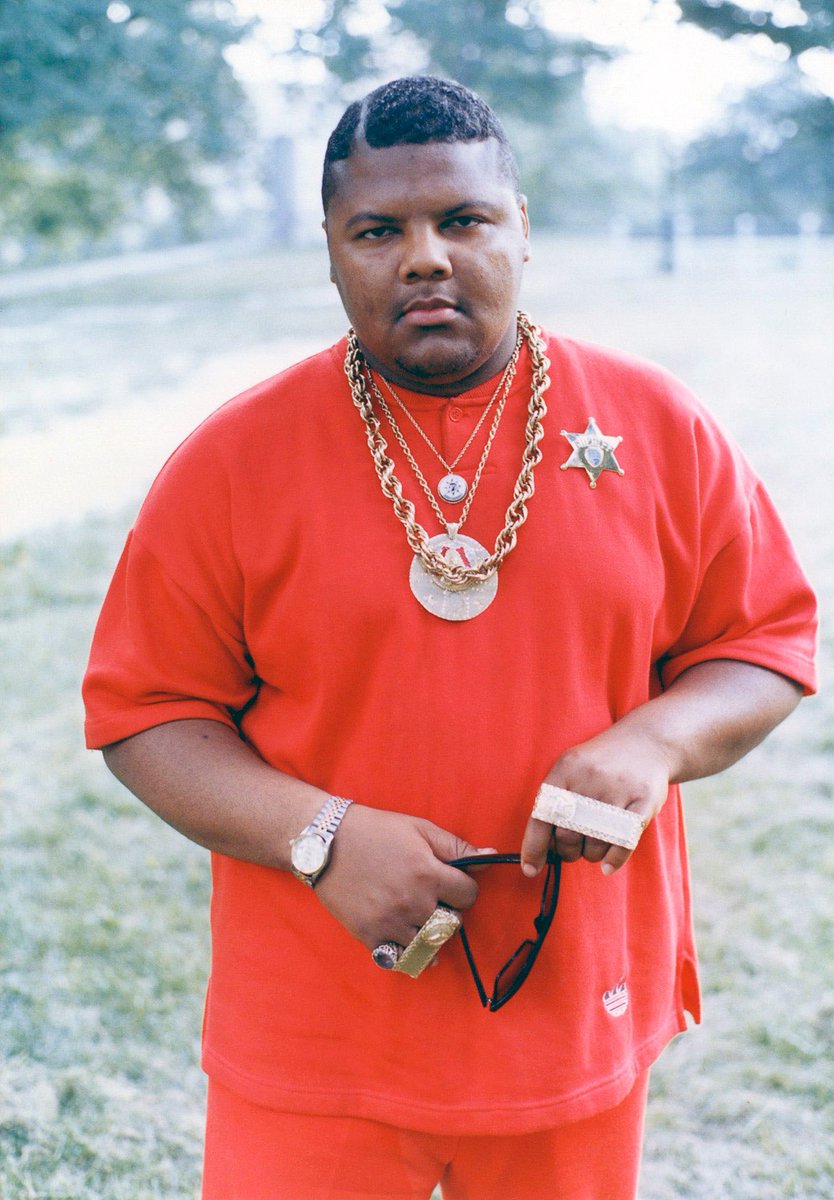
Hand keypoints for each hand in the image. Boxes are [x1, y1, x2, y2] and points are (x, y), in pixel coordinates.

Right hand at [315, 805, 484, 948]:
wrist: (326, 842)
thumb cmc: (376, 830)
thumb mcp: (419, 829)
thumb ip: (456, 847)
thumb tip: (492, 857)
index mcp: (428, 873)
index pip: (469, 896)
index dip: (464, 888)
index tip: (451, 883)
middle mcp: (412, 902)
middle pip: (452, 923)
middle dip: (449, 911)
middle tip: (433, 899)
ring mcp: (390, 923)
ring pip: (430, 944)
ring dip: (430, 932)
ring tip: (419, 917)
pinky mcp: (370, 936)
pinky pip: (401, 959)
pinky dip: (409, 953)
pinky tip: (408, 939)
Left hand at [520, 724, 671, 877]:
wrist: (647, 741)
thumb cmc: (600, 764)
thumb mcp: (571, 768)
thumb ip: (555, 802)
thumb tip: (541, 849)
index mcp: (565, 769)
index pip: (542, 816)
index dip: (534, 847)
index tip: (531, 869)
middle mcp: (590, 778)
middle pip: (568, 835)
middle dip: (567, 852)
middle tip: (572, 849)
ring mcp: (619, 789)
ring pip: (596, 844)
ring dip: (592, 854)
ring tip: (595, 841)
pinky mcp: (644, 800)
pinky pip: (624, 843)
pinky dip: (613, 860)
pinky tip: (608, 865)